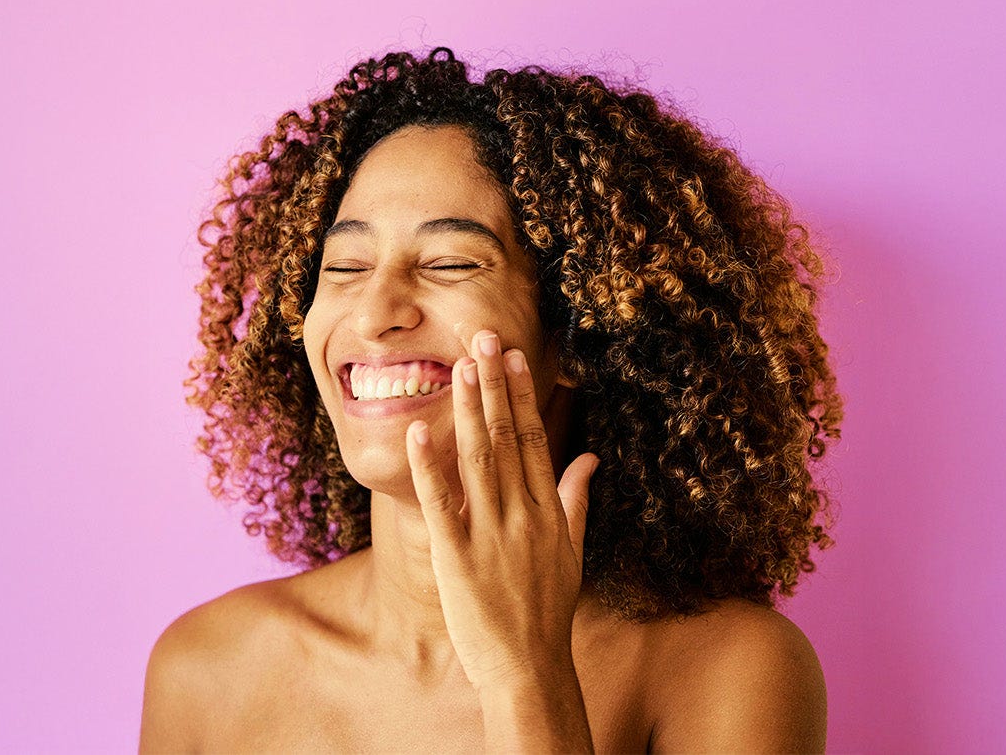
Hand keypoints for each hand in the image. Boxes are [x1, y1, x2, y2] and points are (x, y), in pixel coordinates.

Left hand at [405, 328, 599, 691]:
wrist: (529, 667)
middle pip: (505, 438)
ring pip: (477, 461)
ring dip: (465, 411)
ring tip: (456, 368)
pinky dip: (429, 468)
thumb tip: (588, 457)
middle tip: (481, 338)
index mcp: (548, 511)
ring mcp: (490, 535)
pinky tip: (418, 433)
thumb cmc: (547, 611)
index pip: (532, 439)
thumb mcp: (572, 551)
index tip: (510, 356)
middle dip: (492, 385)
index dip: (519, 395)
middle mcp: (522, 515)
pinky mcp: (457, 557)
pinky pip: (441, 505)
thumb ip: (576, 499)